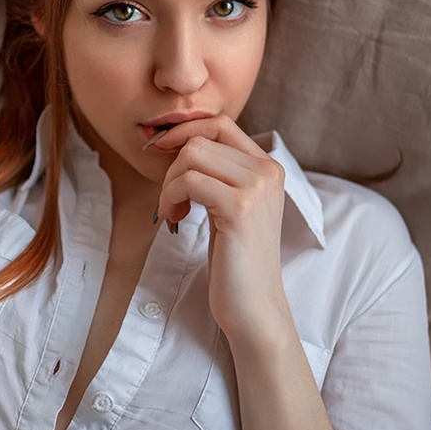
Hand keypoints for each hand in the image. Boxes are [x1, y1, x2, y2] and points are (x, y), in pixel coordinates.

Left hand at [149, 116, 292, 344]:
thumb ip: (219, 173)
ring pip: (191, 156)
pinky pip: (188, 181)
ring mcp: (256, 188)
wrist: (254, 305)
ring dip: (169, 183)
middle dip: (172, 165)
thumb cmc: (236, 259)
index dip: (184, 131)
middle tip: (169, 199)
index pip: (220, 124)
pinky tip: (173, 219)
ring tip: (172, 211)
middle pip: (201, 138)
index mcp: (268, 167)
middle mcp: (267, 171)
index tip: (162, 153)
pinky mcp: (239, 208)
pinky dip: (170, 197)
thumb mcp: (230, 206)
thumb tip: (180, 142)